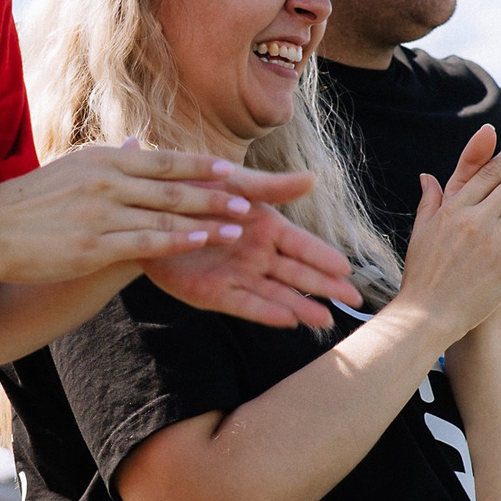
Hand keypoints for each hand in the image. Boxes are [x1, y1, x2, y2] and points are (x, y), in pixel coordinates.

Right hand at [0, 142, 302, 283]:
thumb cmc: (24, 205)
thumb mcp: (68, 171)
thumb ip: (109, 163)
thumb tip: (138, 144)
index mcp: (100, 159)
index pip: (160, 160)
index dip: (197, 165)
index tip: (229, 169)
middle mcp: (105, 178)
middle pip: (172, 184)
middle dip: (214, 193)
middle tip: (250, 198)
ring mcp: (100, 210)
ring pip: (165, 212)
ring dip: (207, 218)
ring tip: (240, 224)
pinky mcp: (93, 242)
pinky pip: (146, 239)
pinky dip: (178, 240)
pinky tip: (202, 242)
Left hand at [145, 201, 362, 327]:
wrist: (147, 210)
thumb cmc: (193, 188)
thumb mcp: (234, 184)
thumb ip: (272, 187)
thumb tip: (313, 180)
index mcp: (265, 227)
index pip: (303, 246)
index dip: (325, 258)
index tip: (349, 270)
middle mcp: (256, 254)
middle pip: (296, 274)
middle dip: (325, 288)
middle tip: (353, 301)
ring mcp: (236, 275)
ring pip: (276, 294)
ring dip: (301, 306)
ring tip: (325, 320)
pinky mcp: (212, 293)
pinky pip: (244, 305)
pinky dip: (266, 312)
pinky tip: (288, 321)